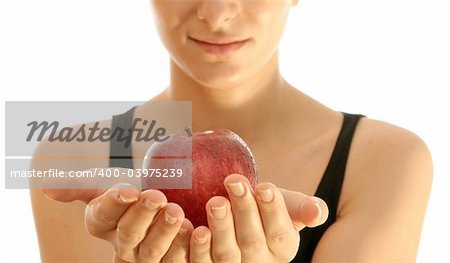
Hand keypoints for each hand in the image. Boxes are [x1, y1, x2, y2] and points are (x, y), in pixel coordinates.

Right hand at [42, 168, 193, 262]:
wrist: (163, 194)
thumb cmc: (132, 188)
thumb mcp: (105, 182)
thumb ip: (78, 184)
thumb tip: (46, 186)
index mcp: (102, 222)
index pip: (102, 215)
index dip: (115, 203)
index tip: (130, 190)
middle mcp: (121, 243)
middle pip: (127, 234)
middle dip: (142, 216)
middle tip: (157, 197)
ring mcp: (146, 255)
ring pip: (151, 251)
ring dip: (164, 233)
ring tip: (176, 213)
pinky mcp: (169, 260)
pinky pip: (175, 260)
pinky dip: (185, 247)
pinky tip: (195, 231)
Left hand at [188, 174, 327, 262]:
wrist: (241, 214)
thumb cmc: (266, 207)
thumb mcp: (289, 205)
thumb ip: (305, 208)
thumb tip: (318, 212)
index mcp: (283, 247)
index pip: (280, 231)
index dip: (272, 209)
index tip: (264, 186)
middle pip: (252, 240)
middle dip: (244, 209)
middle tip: (234, 182)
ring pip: (227, 253)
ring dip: (221, 228)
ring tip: (216, 202)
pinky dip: (198, 248)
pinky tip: (195, 228)